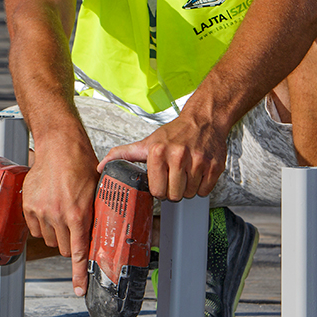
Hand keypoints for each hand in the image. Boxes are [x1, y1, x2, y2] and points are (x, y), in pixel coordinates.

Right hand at [20, 144, 98, 296]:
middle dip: (70, 243)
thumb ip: (95, 215)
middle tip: (75, 228)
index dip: (78, 274)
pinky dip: (41, 224)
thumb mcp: (96, 191)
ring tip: (61, 212)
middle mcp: (57, 215)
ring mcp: (40, 211)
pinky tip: (49, 209)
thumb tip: (99, 234)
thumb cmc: (80, 163)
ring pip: (48, 239)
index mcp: (77, 213)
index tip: (79, 289)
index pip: (78, 252)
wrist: (59, 145)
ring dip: (55, 233)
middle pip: (62, 249)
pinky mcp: (28, 206)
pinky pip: (34, 229)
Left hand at [99, 115, 226, 201]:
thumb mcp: (146, 143)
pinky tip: (197, 173)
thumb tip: (101, 167)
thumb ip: (122, 155)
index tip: (160, 180)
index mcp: (158, 152)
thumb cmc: (174, 133)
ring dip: (187, 188)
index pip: (156, 191)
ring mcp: (198, 162)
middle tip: (174, 177)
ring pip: (190, 195)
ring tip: (186, 172)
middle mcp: (178, 156)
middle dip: (172, 190)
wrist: (203, 120)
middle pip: (173, 196)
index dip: (158, 189)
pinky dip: (201, 186)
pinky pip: (205, 191)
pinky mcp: (214, 166)